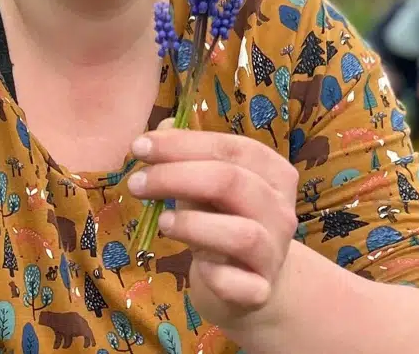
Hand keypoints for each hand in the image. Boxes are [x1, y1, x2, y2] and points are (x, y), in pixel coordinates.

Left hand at [128, 119, 299, 330]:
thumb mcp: (207, 186)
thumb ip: (187, 157)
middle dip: (176, 177)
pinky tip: (197, 267)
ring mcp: (275, 253)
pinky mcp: (261, 292)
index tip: (139, 146)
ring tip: (162, 221)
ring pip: (242, 233)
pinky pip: (239, 283)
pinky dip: (215, 275)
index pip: (232, 148)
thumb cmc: (224, 224)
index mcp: (274, 174)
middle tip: (136, 183)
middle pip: (232, 182)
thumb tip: (161, 128)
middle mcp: (281, 211)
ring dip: (194, 224)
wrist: (251, 287)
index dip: (183, 144)